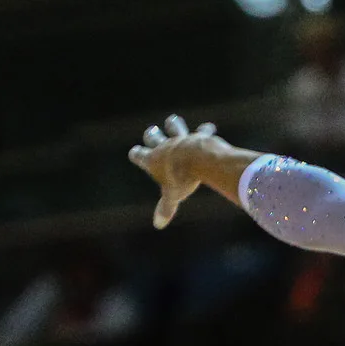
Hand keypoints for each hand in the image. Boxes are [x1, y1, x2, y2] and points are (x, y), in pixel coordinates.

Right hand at [128, 114, 218, 228]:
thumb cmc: (182, 178)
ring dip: (174, 124)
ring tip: (172, 120)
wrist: (200, 160)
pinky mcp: (198, 137)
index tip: (134, 153)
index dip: (136, 154)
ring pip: (174, 128)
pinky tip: (210, 128)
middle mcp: (165, 147)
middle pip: (153, 137)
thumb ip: (165, 208)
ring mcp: (181, 140)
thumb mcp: (172, 195)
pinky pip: (202, 132)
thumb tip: (158, 224)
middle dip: (151, 135)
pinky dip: (205, 130)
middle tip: (151, 131)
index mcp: (153, 160)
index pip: (138, 155)